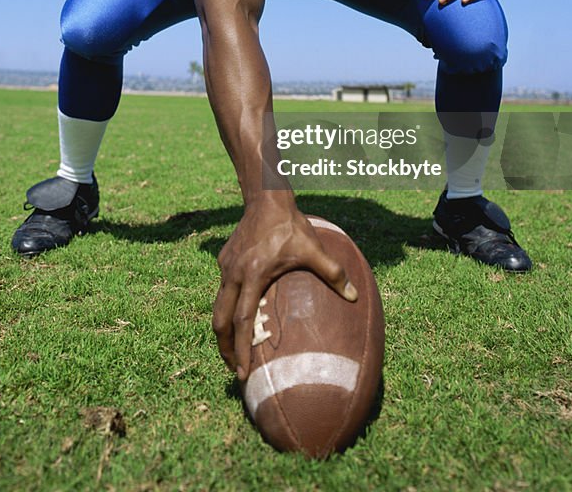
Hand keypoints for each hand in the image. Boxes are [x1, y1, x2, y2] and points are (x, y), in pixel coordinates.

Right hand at [213, 196, 357, 379]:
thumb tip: (354, 297)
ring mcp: (225, 267)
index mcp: (253, 276)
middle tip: (235, 370)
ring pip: (217, 307)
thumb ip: (334, 273)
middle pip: (220, 321)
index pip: (243, 321)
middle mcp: (233, 274)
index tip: (243, 372)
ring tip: (233, 350)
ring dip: (223, 330)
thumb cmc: (290, 225)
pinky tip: (238, 313)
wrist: (266, 199)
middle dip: (225, 348)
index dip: (241, 350)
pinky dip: (226, 307)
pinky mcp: (224, 260)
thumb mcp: (313, 248)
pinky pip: (221, 289)